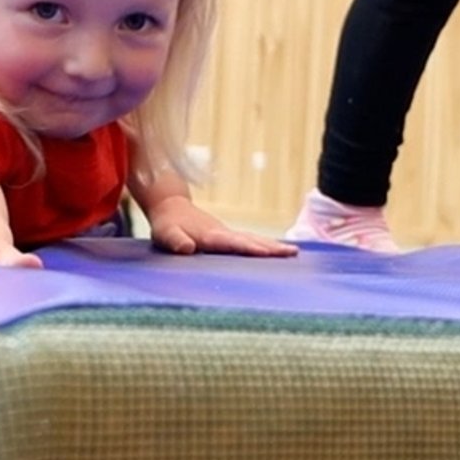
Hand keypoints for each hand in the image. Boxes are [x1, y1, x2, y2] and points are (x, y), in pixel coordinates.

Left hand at [145, 196, 297, 257]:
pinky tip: (276, 251)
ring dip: (273, 246)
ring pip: (254, 238)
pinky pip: (250, 240)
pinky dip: (266, 245)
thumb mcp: (165, 234)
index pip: (232, 243)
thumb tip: (187, 248)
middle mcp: (223, 233)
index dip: (247, 248)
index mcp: (210, 235)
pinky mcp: (228, 235)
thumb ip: (175, 240)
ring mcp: (227, 233)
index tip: (265, 252)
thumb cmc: (167, 225)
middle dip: (271, 247)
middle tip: (293, 253)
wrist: (171, 206)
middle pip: (251, 239)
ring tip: (294, 252)